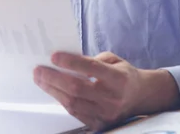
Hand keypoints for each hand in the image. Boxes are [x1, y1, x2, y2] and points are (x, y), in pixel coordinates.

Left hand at [33, 52, 179, 131]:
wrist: (141, 97)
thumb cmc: (123, 74)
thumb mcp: (113, 60)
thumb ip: (92, 59)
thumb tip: (66, 60)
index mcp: (118, 78)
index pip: (91, 69)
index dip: (71, 62)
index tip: (53, 56)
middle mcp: (112, 98)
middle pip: (77, 88)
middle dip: (54, 78)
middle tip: (38, 69)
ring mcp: (106, 114)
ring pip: (73, 103)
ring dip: (52, 90)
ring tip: (40, 79)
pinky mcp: (100, 124)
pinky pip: (75, 113)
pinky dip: (61, 101)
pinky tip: (52, 90)